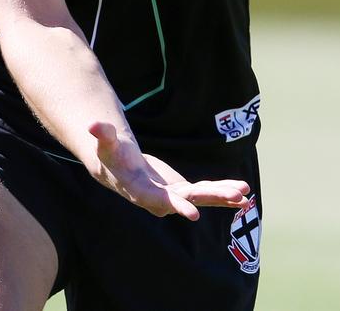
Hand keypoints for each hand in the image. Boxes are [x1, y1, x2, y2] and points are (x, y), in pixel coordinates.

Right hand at [89, 122, 249, 220]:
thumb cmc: (111, 155)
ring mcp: (174, 195)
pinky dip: (222, 193)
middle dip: (212, 198)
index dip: (176, 206)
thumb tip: (94, 124)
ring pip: (201, 197)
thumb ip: (103, 136)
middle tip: (236, 198)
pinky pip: (205, 192)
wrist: (118, 167)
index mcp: (140, 190)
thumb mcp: (106, 145)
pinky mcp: (182, 190)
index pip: (159, 201)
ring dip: (223, 196)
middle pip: (188, 199)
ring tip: (245, 196)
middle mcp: (160, 198)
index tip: (193, 214)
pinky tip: (242, 195)